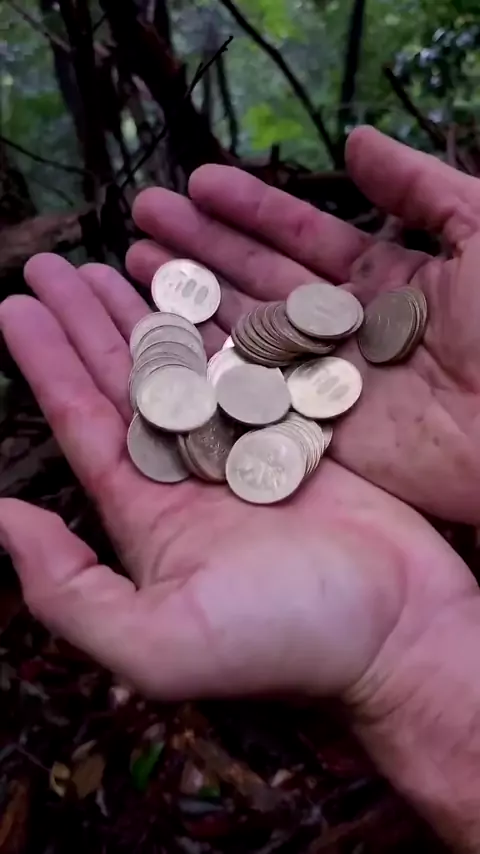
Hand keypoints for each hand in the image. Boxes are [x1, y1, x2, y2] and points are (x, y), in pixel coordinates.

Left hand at [0, 252, 474, 708]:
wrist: (399, 636)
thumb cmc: (284, 646)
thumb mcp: (158, 644)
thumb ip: (69, 591)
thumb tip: (3, 520)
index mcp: (148, 516)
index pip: (83, 424)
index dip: (46, 364)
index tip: (16, 305)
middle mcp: (190, 478)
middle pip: (126, 383)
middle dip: (88, 323)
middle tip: (53, 265)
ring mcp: (247, 452)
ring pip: (188, 367)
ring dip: (149, 316)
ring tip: (114, 264)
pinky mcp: (301, 435)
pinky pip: (253, 369)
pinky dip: (227, 328)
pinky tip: (204, 293)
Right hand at [126, 126, 479, 523]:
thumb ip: (420, 187)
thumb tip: (357, 141)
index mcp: (385, 282)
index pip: (301, 238)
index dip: (250, 209)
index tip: (198, 183)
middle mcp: (346, 330)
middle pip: (258, 281)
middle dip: (201, 248)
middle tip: (143, 216)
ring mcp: (327, 383)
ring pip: (244, 334)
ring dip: (190, 300)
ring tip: (132, 262)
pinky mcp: (317, 434)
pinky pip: (251, 395)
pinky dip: (204, 369)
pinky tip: (160, 337)